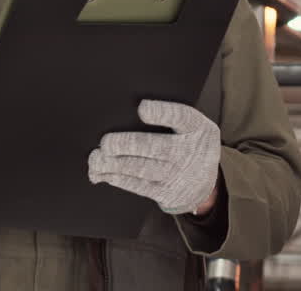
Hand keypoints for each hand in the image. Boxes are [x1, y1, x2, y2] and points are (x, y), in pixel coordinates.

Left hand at [88, 100, 220, 215]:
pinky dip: (117, 179)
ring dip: (114, 164)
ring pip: (140, 168)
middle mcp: (186, 151)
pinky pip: (137, 185)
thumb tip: (137, 109)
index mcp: (195, 127)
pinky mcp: (162, 191)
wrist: (204, 182)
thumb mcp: (194, 125)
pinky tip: (103, 173)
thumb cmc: (191, 143)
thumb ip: (172, 114)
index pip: (180, 117)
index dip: (161, 113)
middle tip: (107, 143)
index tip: (142, 109)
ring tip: (97, 158)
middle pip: (155, 147)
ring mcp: (174, 174)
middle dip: (127, 145)